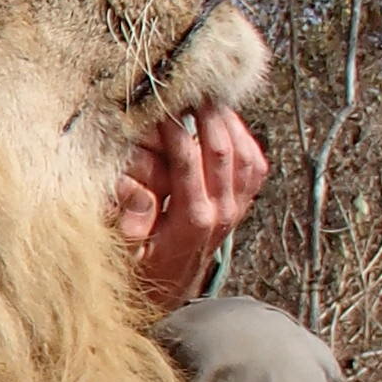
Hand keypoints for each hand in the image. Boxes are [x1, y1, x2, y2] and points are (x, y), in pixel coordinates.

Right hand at [114, 103, 266, 308]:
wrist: (169, 293)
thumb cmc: (144, 270)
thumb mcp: (127, 249)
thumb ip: (130, 217)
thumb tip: (132, 185)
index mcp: (192, 220)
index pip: (188, 161)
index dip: (174, 129)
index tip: (160, 108)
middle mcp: (221, 213)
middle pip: (223, 149)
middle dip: (206, 114)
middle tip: (191, 88)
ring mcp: (236, 210)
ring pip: (245, 154)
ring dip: (229, 123)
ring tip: (211, 98)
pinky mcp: (240, 208)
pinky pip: (255, 168)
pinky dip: (247, 142)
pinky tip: (229, 124)